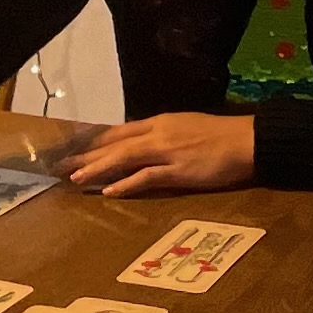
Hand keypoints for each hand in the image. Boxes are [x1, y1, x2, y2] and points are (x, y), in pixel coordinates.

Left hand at [60, 112, 259, 198]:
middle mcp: (159, 133)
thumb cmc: (222, 136)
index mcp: (161, 122)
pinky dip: (126, 183)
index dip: (95, 142)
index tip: (75, 150)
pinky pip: (147, 177)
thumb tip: (144, 148)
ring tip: (76, 179)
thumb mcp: (187, 128)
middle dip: (87, 156)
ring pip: (124, 157)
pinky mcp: (179, 170)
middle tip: (62, 167)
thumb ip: (164, 137)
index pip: (120, 131)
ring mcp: (168, 152)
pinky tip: (110, 191)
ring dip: (99, 168)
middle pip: (115, 143)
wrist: (249, 141)